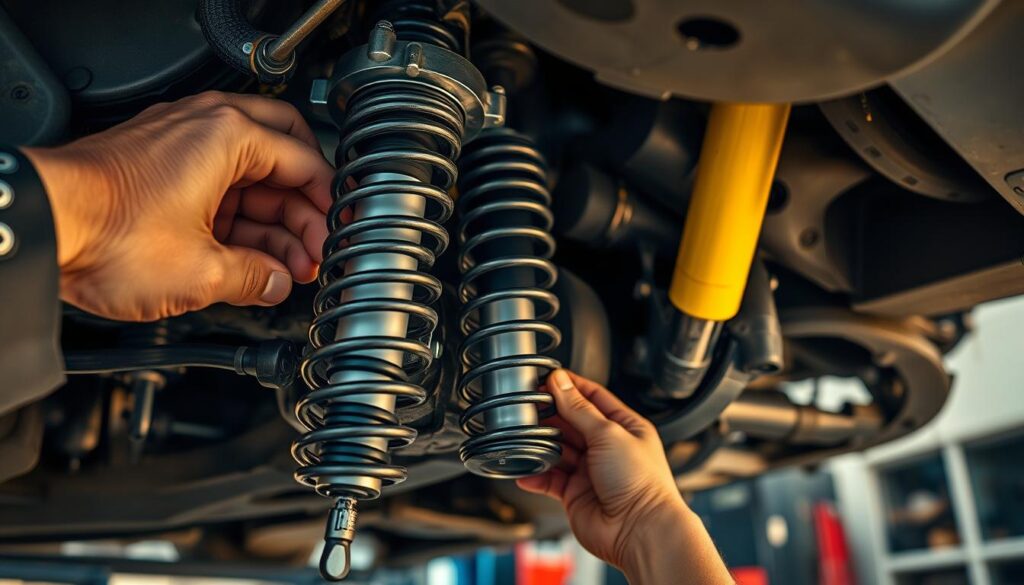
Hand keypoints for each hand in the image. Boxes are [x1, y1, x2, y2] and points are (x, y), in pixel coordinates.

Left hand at [23, 91, 333, 320]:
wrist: (41, 228)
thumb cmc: (107, 231)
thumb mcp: (203, 272)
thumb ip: (256, 277)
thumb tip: (278, 283)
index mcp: (229, 135)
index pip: (306, 163)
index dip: (327, 207)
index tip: (336, 235)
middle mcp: (205, 129)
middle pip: (283, 162)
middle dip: (303, 212)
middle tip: (315, 250)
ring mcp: (179, 146)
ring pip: (249, 179)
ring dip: (272, 223)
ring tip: (286, 267)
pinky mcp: (157, 168)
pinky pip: (215, 189)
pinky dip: (236, 221)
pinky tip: (248, 259)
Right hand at [518, 370, 732, 583]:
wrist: (640, 531)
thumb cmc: (642, 484)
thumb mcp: (609, 434)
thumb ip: (580, 409)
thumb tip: (561, 383)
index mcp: (624, 427)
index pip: (593, 397)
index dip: (570, 387)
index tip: (548, 379)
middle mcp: (608, 448)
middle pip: (572, 423)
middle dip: (551, 416)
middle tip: (529, 407)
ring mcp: (591, 471)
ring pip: (558, 451)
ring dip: (541, 445)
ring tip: (524, 437)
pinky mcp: (576, 494)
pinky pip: (550, 480)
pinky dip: (536, 475)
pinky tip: (524, 470)